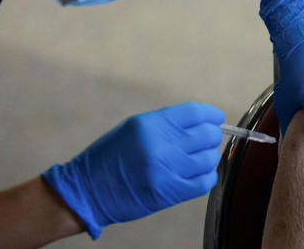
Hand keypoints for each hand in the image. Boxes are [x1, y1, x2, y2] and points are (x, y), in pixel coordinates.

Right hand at [42, 102, 223, 238]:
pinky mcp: (170, 192)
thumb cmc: (111, 156)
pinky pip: (205, 182)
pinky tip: (197, 175)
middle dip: (210, 136)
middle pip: (207, 134)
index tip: (216, 118)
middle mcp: (161, 145)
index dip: (211, 114)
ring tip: (198, 160)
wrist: (87, 190)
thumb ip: (167, 123)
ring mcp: (167, 169)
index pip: (196, 112)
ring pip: (209, 158)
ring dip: (208, 158)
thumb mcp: (134, 128)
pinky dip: (206, 177)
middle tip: (205, 141)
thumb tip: (202, 121)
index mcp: (151, 124)